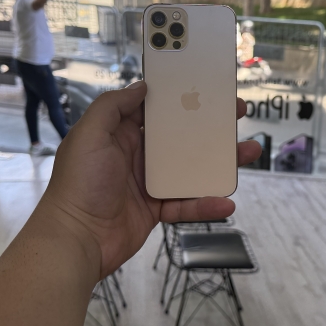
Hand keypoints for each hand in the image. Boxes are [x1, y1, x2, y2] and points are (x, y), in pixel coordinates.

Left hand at [41, 81, 260, 277]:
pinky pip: (186, 204)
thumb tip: (141, 86)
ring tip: (249, 152)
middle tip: (237, 115)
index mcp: (121, 134)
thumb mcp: (89, 134)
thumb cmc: (79, 183)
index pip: (157, 110)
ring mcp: (148, 183)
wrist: (76, 239)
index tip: (207, 89)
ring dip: (219, 162)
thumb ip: (113, 106)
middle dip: (210, 126)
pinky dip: (207, 204)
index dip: (182, 98)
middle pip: (181, 137)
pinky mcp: (155, 210)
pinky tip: (226, 202)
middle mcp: (137, 155)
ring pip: (191, 169)